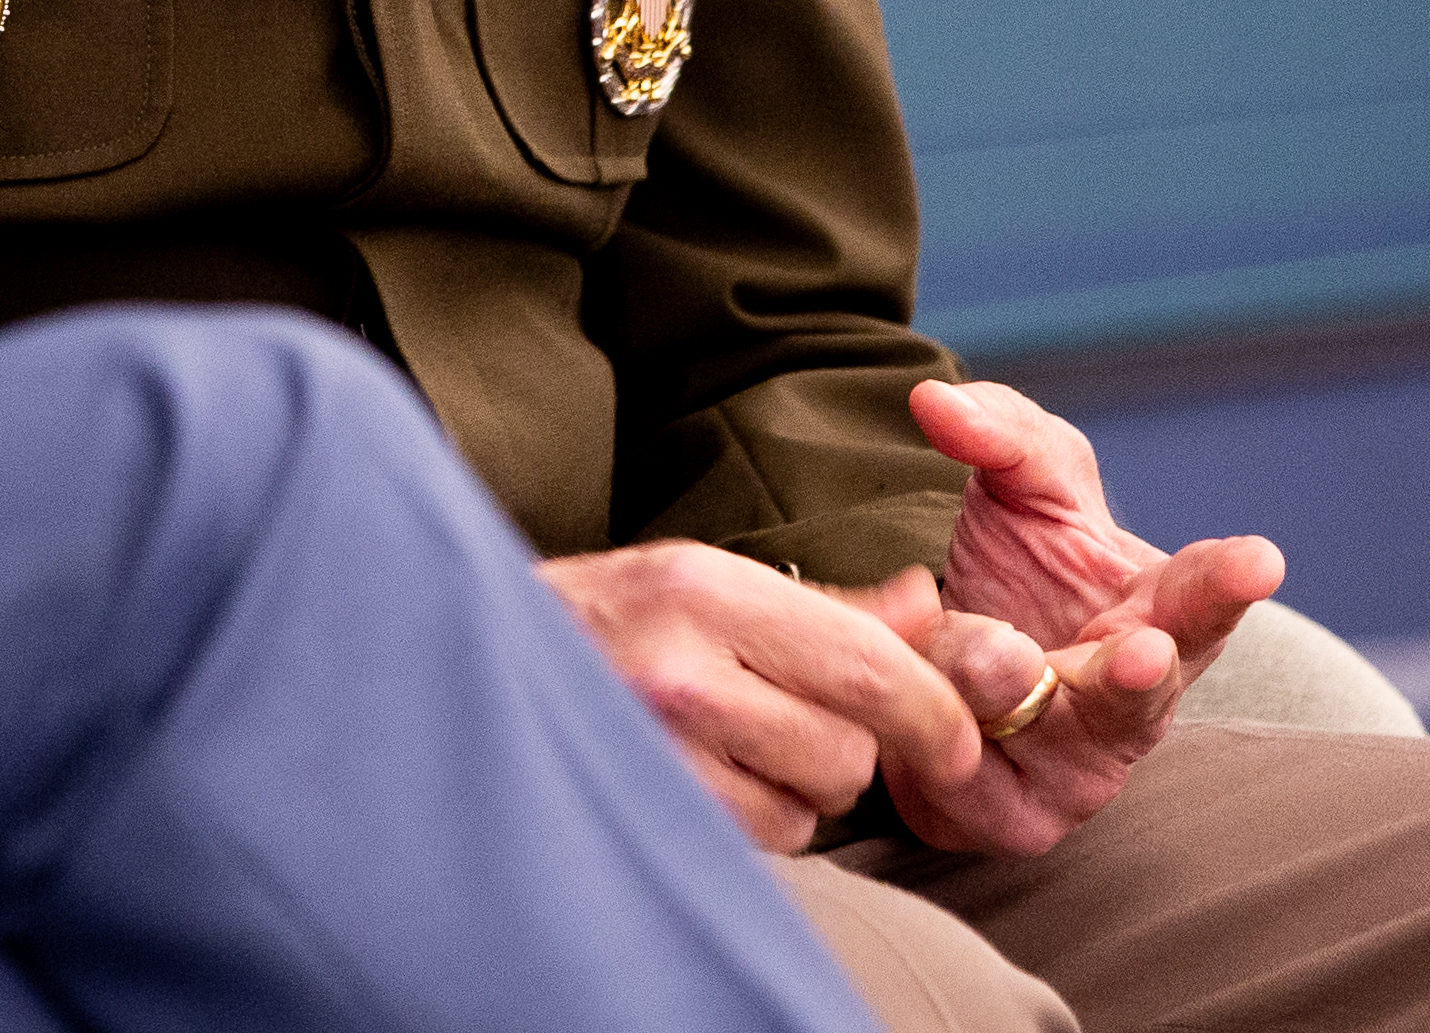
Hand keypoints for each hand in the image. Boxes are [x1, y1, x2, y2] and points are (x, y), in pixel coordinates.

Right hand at [536, 538, 982, 851]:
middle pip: (847, 751)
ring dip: (794, 792)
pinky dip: (753, 824)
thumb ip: (827, 606)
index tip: (958, 742)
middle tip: (790, 722)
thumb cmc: (601, 623)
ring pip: (807, 808)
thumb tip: (929, 605)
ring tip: (733, 749)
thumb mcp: (703, 584)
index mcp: (701, 587)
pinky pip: (761, 845)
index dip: (932, 711)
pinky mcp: (647, 814)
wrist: (470, 663)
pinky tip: (705, 781)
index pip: (863, 662)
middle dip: (842, 750)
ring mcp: (654, 752)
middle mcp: (677, 668)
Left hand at [858, 381, 1286, 856]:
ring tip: (988, 648)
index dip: (1229, 581)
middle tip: (1142, 652)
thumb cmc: (1018, 570)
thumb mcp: (1020, 487)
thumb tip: (935, 402)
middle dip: (1137, 678)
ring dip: (996, 683)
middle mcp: (1135, 704)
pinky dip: (932, 717)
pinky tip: (918, 682)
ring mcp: (1081, 772)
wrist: (947, 671)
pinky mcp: (1014, 818)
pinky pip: (964, 772)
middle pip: (1138, 695)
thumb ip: (997, 435)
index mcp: (1162, 614)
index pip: (1205, 595)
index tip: (1258, 560)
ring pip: (1034, 729)